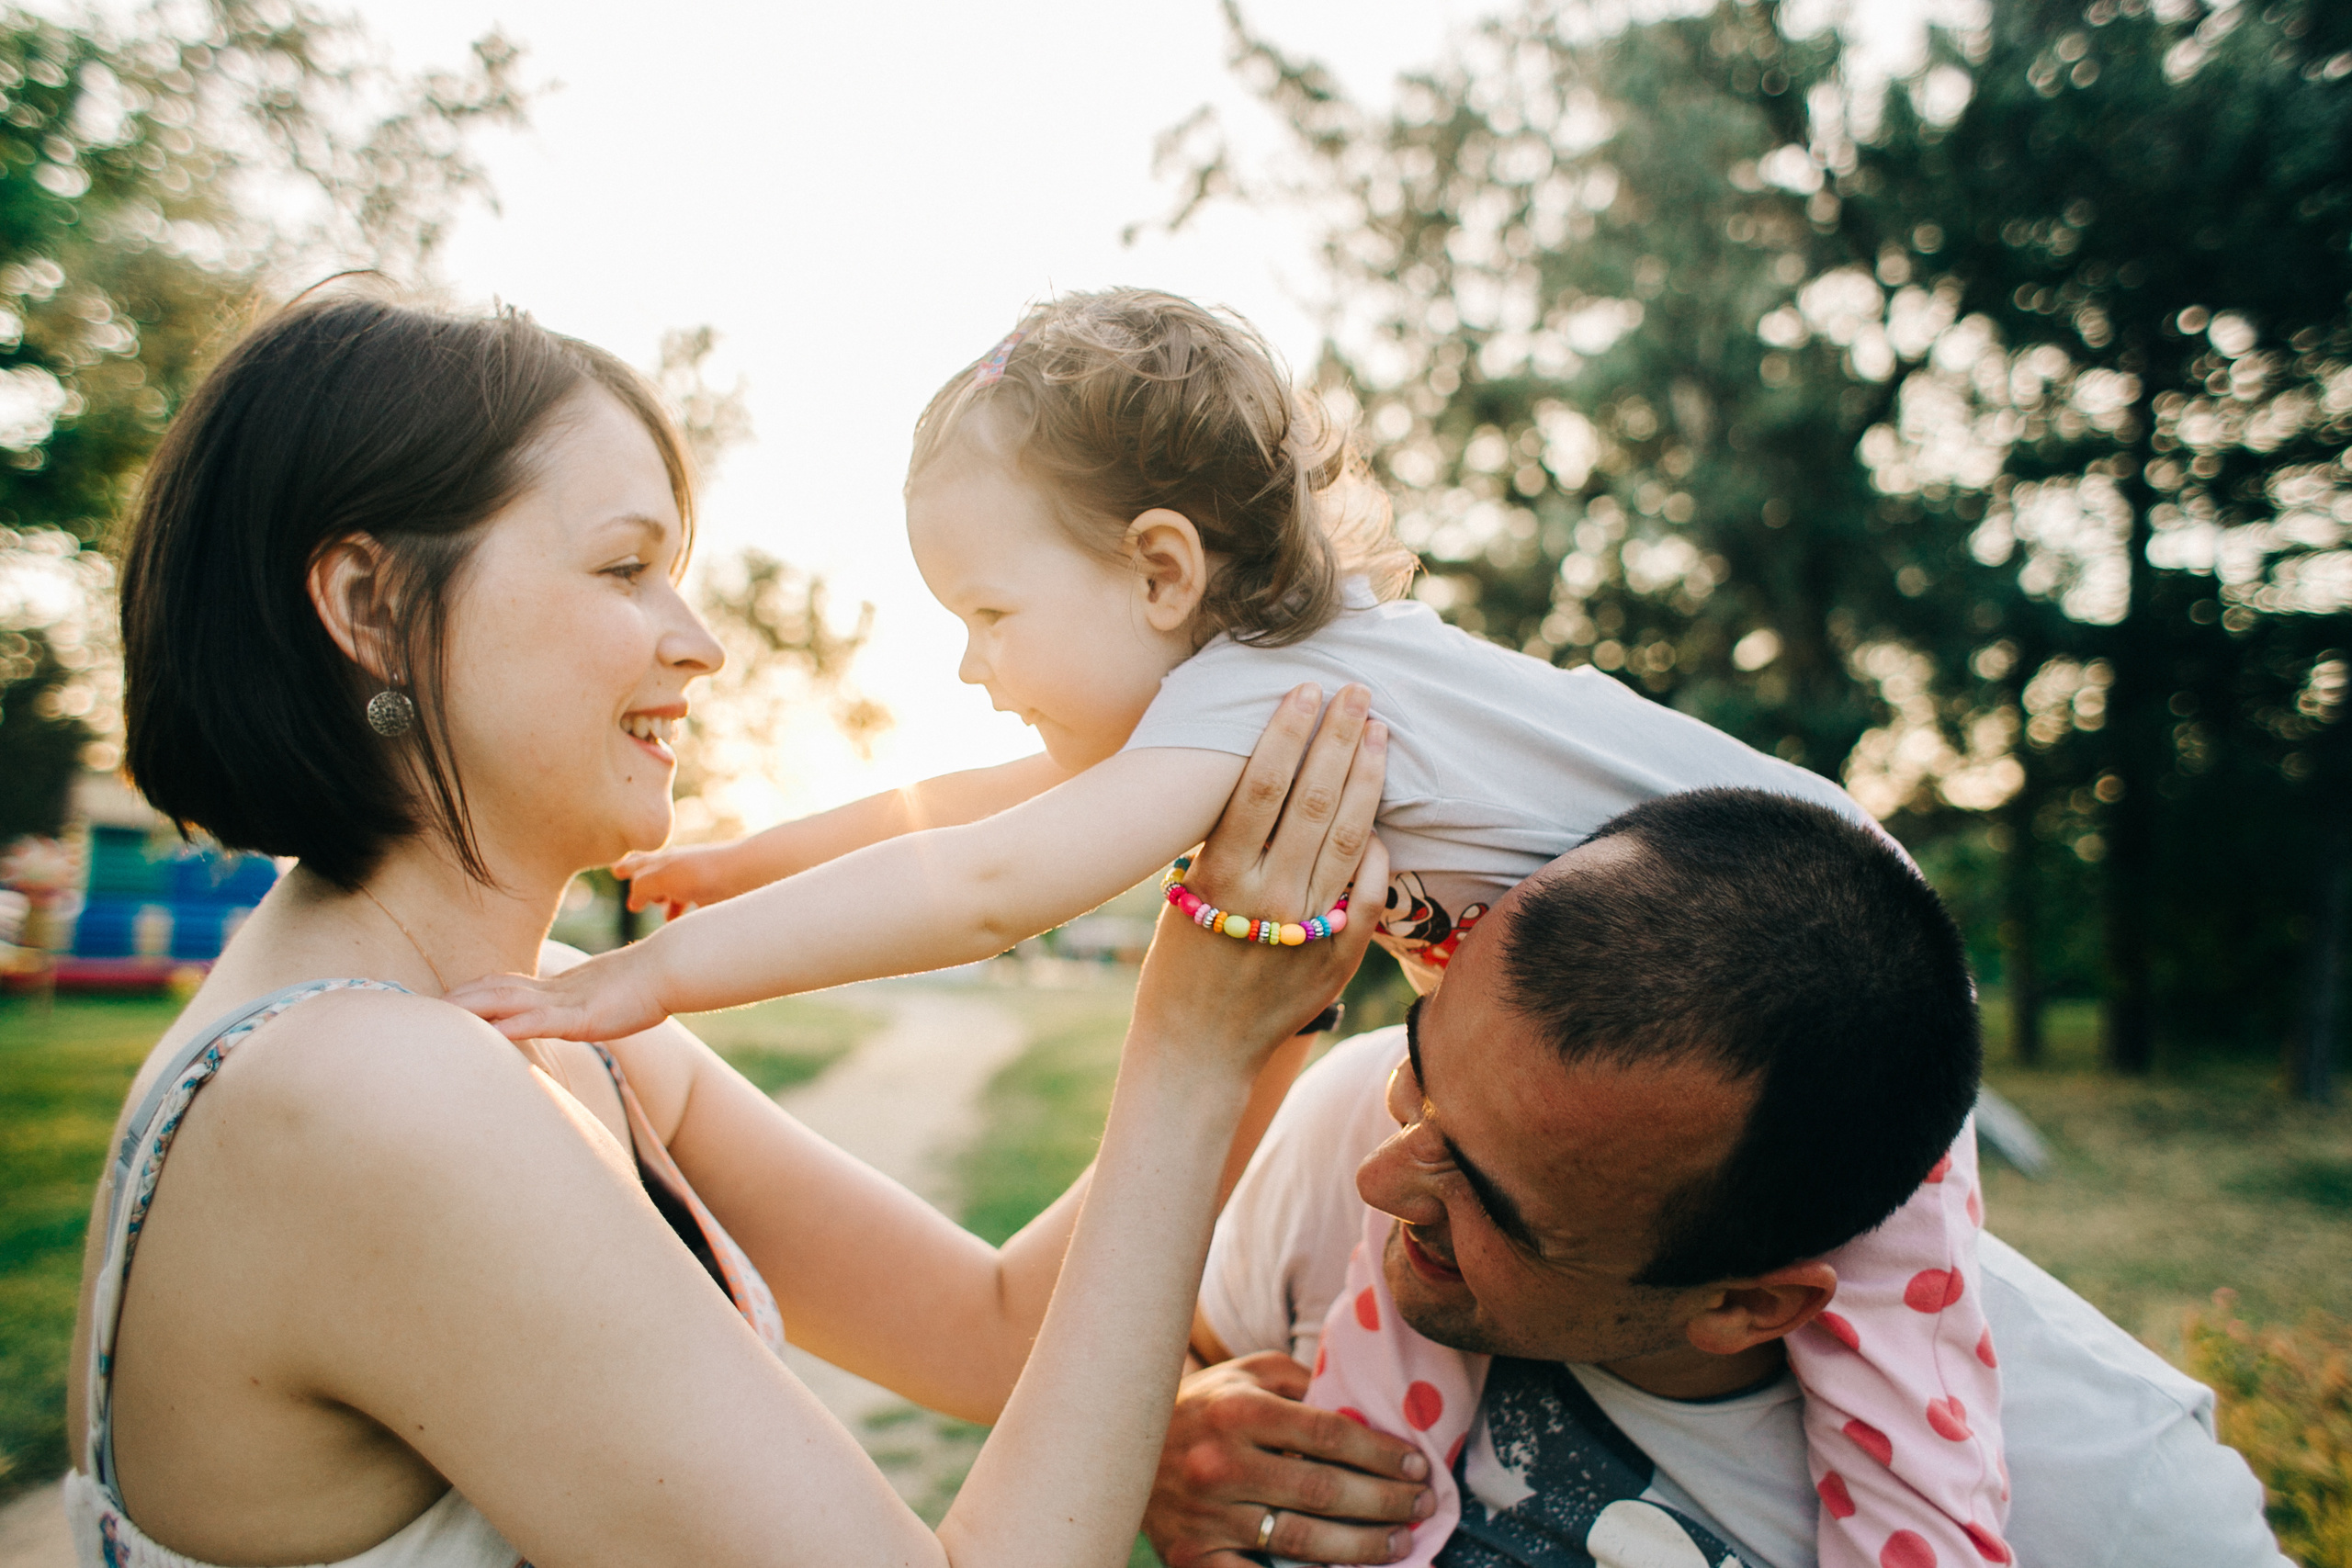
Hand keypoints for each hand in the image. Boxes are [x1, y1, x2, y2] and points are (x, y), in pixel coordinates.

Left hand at [445, 940, 672, 1042]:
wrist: (673, 969)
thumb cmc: (648, 985)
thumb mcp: (607, 998)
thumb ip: (584, 1005)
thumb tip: (577, 1015)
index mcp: (559, 986)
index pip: (505, 984)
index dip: (473, 991)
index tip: (443, 999)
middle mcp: (554, 990)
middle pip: (495, 989)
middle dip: (458, 999)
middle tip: (418, 1008)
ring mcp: (566, 1002)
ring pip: (508, 1002)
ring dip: (472, 1009)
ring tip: (439, 1018)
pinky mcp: (581, 1016)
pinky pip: (540, 1022)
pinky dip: (512, 1027)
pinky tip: (491, 1035)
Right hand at [613, 841, 750, 920]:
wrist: (744, 876)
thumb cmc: (701, 873)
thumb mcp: (661, 877)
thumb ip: (640, 887)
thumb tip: (634, 902)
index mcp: (664, 860)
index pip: (640, 863)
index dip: (628, 868)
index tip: (617, 872)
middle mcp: (679, 869)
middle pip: (657, 878)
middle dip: (646, 889)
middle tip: (636, 902)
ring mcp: (697, 883)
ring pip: (676, 894)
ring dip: (667, 906)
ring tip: (665, 919)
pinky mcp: (713, 897)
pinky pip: (694, 907)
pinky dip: (685, 916)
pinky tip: (685, 927)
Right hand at [1129, 683, 1388, 1073]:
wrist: (1198, 1049)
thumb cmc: (1180, 964)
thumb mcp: (1185, 894)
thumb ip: (1224, 844)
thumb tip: (1258, 780)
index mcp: (1221, 877)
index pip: (1261, 786)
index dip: (1288, 732)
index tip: (1306, 689)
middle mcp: (1269, 898)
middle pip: (1314, 800)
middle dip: (1339, 738)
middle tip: (1359, 691)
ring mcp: (1309, 928)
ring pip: (1348, 837)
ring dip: (1367, 778)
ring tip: (1380, 732)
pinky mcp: (1338, 956)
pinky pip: (1367, 892)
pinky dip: (1375, 851)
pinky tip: (1381, 817)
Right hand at [1146, 1352, 1430, 1567]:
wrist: (1118, 1444)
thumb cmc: (1202, 1406)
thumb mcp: (1246, 1374)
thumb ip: (1302, 1384)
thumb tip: (1367, 1409)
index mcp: (1238, 1411)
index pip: (1328, 1434)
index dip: (1381, 1452)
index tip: (1416, 1464)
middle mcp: (1221, 1463)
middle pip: (1324, 1490)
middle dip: (1385, 1502)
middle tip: (1422, 1505)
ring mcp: (1206, 1516)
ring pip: (1301, 1539)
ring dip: (1362, 1546)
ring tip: (1399, 1543)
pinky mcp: (1193, 1558)